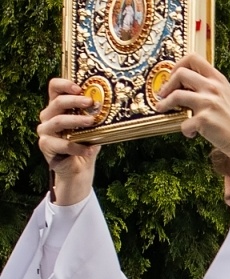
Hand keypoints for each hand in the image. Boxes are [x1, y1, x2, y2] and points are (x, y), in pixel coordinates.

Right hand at [38, 79, 102, 205]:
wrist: (78, 171)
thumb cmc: (85, 146)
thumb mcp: (92, 129)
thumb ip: (95, 117)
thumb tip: (113, 107)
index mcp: (57, 108)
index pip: (55, 89)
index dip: (64, 84)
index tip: (79, 87)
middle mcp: (48, 116)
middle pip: (57, 102)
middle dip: (75, 101)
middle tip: (91, 102)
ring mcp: (45, 131)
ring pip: (58, 121)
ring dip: (76, 121)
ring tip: (91, 122)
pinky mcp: (45, 145)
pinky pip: (62, 144)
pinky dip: (77, 147)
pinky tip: (89, 150)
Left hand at [156, 55, 229, 164]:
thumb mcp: (227, 96)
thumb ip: (209, 86)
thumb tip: (184, 84)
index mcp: (219, 79)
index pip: (193, 58)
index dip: (178, 64)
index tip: (173, 75)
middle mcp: (214, 88)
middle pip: (180, 74)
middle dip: (168, 84)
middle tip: (163, 93)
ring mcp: (209, 103)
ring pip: (176, 95)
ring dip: (165, 103)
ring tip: (162, 109)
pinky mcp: (204, 120)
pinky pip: (184, 123)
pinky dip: (185, 130)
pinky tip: (192, 134)